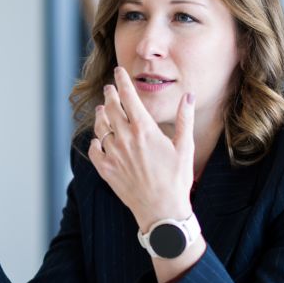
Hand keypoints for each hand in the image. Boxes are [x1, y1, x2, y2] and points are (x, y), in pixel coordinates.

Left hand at [88, 65, 194, 232]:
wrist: (162, 210)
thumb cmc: (177, 179)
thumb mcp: (185, 147)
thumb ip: (185, 119)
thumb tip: (188, 95)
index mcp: (145, 130)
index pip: (129, 98)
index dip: (122, 82)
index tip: (118, 72)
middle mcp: (125, 139)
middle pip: (111, 109)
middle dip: (110, 95)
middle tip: (110, 89)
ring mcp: (114, 155)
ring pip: (100, 127)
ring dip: (100, 115)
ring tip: (102, 110)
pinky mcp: (106, 170)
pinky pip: (95, 150)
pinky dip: (96, 141)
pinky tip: (99, 139)